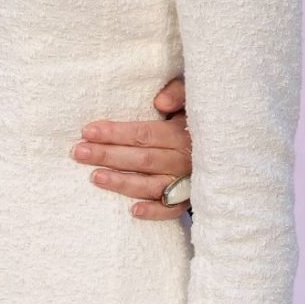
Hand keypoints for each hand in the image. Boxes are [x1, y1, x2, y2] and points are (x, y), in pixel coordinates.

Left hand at [72, 75, 190, 218]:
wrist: (225, 144)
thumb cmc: (195, 117)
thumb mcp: (192, 97)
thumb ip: (178, 92)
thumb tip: (160, 102)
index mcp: (182, 133)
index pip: (144, 134)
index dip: (116, 133)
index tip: (88, 131)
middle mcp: (184, 159)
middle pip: (142, 159)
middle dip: (108, 156)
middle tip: (79, 152)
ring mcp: (187, 181)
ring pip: (151, 185)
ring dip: (122, 183)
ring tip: (94, 178)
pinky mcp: (189, 199)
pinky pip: (171, 209)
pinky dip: (154, 211)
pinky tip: (132, 211)